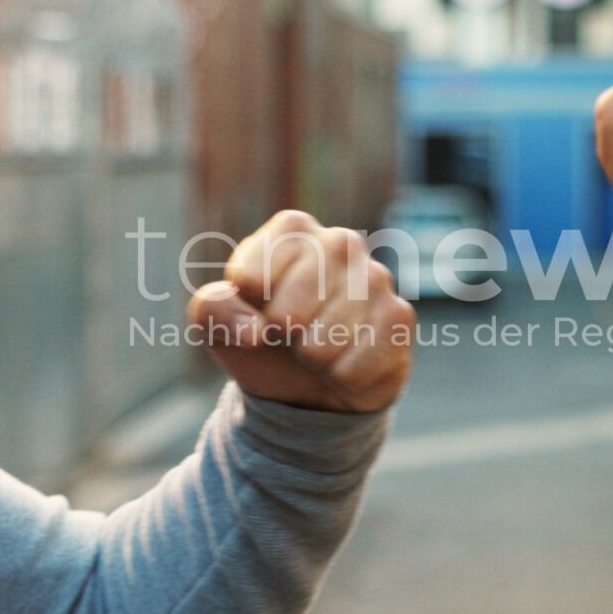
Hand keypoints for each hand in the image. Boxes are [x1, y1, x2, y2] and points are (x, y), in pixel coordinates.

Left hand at [188, 211, 415, 413]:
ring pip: (323, 343)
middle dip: (282, 340)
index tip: (257, 313)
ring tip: (320, 348)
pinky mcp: (399, 317)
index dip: (246, 313)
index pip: (251, 279)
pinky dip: (341, 378)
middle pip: (287, 314)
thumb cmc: (263, 339)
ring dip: (313, 361)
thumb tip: (256, 330)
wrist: (310, 383)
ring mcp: (376, 277)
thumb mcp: (219, 324)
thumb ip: (213, 309)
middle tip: (291, 336)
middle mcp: (340, 242)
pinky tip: (347, 363)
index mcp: (292, 230)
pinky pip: (355, 366)